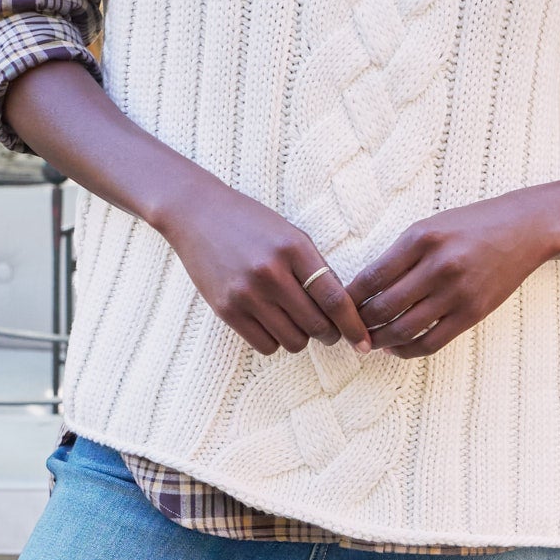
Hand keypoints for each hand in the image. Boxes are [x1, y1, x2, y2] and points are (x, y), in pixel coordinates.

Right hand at [158, 173, 372, 357]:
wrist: (197, 214)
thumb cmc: (251, 224)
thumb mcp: (290, 235)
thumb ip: (316, 268)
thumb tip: (342, 311)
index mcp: (294, 249)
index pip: (334, 298)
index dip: (353, 326)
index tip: (362, 342)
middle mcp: (270, 272)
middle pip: (316, 325)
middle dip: (329, 334)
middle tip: (328, 330)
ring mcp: (246, 293)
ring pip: (293, 341)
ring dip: (301, 337)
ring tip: (294, 321)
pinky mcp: (226, 309)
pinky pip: (265, 345)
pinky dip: (275, 341)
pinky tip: (272, 323)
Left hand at [347, 189, 559, 360]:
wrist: (524, 229)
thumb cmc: (470, 226)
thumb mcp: (429, 227)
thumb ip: (398, 256)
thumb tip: (361, 291)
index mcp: (421, 238)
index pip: (370, 277)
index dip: (348, 298)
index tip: (336, 307)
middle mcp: (439, 265)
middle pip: (383, 307)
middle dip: (359, 324)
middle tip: (346, 330)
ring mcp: (457, 292)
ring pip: (403, 329)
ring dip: (378, 340)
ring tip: (366, 342)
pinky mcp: (473, 313)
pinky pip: (430, 342)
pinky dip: (406, 350)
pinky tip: (395, 347)